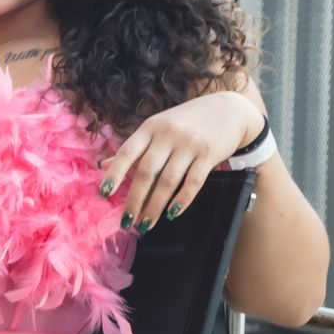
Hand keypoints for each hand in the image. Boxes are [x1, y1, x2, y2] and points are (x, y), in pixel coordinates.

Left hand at [99, 90, 262, 234]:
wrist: (230, 109)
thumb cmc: (186, 121)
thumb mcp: (157, 127)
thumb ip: (134, 147)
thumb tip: (104, 166)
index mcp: (150, 127)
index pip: (127, 152)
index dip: (114, 173)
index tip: (104, 193)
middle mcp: (168, 135)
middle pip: (146, 172)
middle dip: (134, 200)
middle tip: (127, 222)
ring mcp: (189, 145)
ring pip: (168, 181)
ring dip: (155, 206)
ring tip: (145, 224)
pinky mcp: (209, 155)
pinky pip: (193, 182)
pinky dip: (182, 200)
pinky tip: (172, 214)